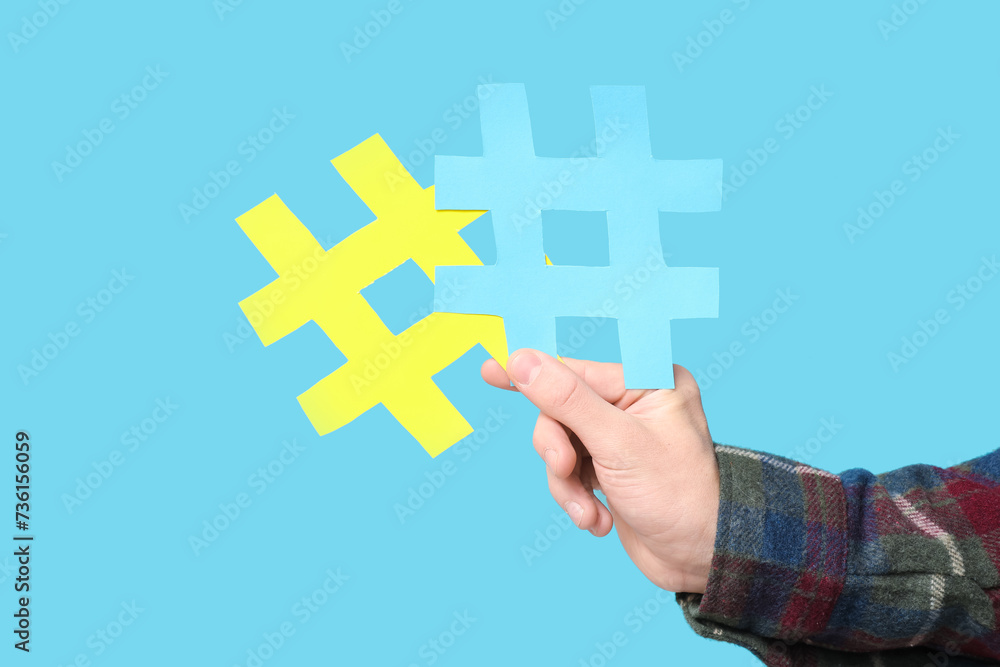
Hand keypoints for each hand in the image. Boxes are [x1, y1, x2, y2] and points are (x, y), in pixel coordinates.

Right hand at [482, 349, 719, 593]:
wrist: (700, 559)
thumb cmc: (678, 496)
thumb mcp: (617, 443)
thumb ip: (566, 400)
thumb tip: (522, 360)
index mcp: (648, 381)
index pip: (574, 371)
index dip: (532, 374)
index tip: (491, 369)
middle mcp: (634, 404)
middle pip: (560, 411)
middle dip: (558, 449)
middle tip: (566, 470)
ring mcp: (621, 438)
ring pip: (560, 445)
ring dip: (566, 483)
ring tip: (586, 510)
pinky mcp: (610, 469)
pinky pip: (570, 472)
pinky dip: (575, 497)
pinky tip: (597, 519)